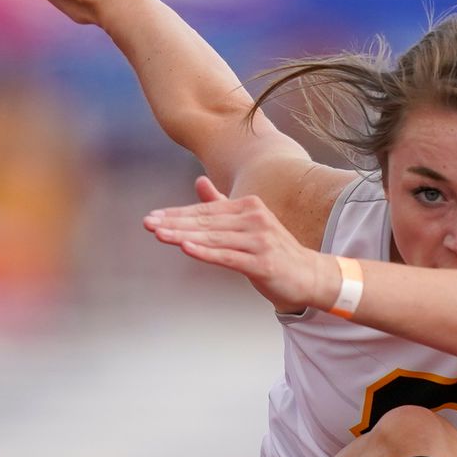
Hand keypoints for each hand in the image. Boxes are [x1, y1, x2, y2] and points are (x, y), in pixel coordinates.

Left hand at [144, 177, 338, 309]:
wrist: (308, 275)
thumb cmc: (274, 250)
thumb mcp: (248, 224)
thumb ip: (223, 204)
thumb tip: (200, 182)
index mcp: (249, 206)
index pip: (207, 210)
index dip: (178, 214)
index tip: (153, 217)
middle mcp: (254, 219)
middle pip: (206, 222)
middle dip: (174, 223)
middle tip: (148, 223)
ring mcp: (259, 240)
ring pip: (213, 238)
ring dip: (183, 236)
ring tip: (159, 234)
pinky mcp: (262, 262)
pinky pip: (228, 256)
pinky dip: (205, 252)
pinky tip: (186, 248)